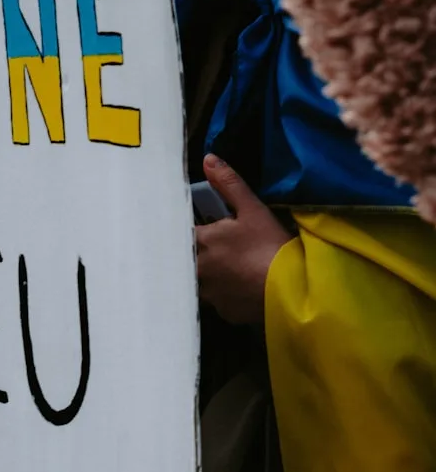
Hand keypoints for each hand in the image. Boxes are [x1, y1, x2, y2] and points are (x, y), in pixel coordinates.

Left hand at [195, 154, 293, 324]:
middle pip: (186, 259)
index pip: (179, 233)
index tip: (194, 227)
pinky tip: (239, 290)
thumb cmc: (270, 245)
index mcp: (200, 241)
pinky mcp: (223, 312)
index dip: (186, 230)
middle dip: (195, 253)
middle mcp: (197, 269)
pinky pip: (218, 301)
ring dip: (209, 275)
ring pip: (200, 282)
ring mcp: (209, 294)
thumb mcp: (252, 209)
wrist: (292, 289)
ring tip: (229, 269)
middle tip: (215, 248)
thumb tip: (208, 159)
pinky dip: (225, 295)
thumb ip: (228, 184)